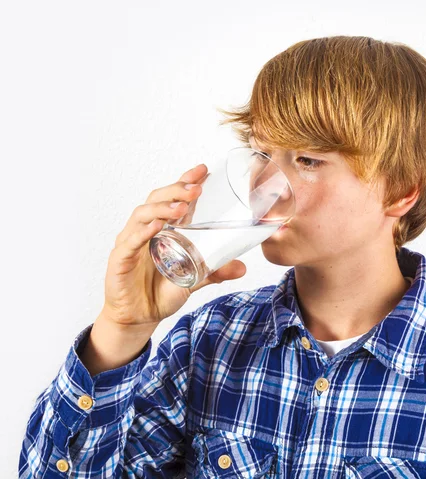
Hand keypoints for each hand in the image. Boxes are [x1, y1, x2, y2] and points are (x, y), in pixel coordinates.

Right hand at [102, 163, 246, 327]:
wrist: (139, 317)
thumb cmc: (162, 291)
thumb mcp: (193, 278)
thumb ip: (215, 271)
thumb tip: (243, 268)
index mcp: (163, 228)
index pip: (172, 197)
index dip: (185, 181)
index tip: (203, 170)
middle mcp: (146, 230)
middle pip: (157, 199)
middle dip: (177, 190)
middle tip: (196, 187)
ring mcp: (131, 242)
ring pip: (142, 215)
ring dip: (162, 208)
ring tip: (181, 207)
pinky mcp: (120, 260)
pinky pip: (130, 242)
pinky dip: (142, 232)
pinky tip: (156, 226)